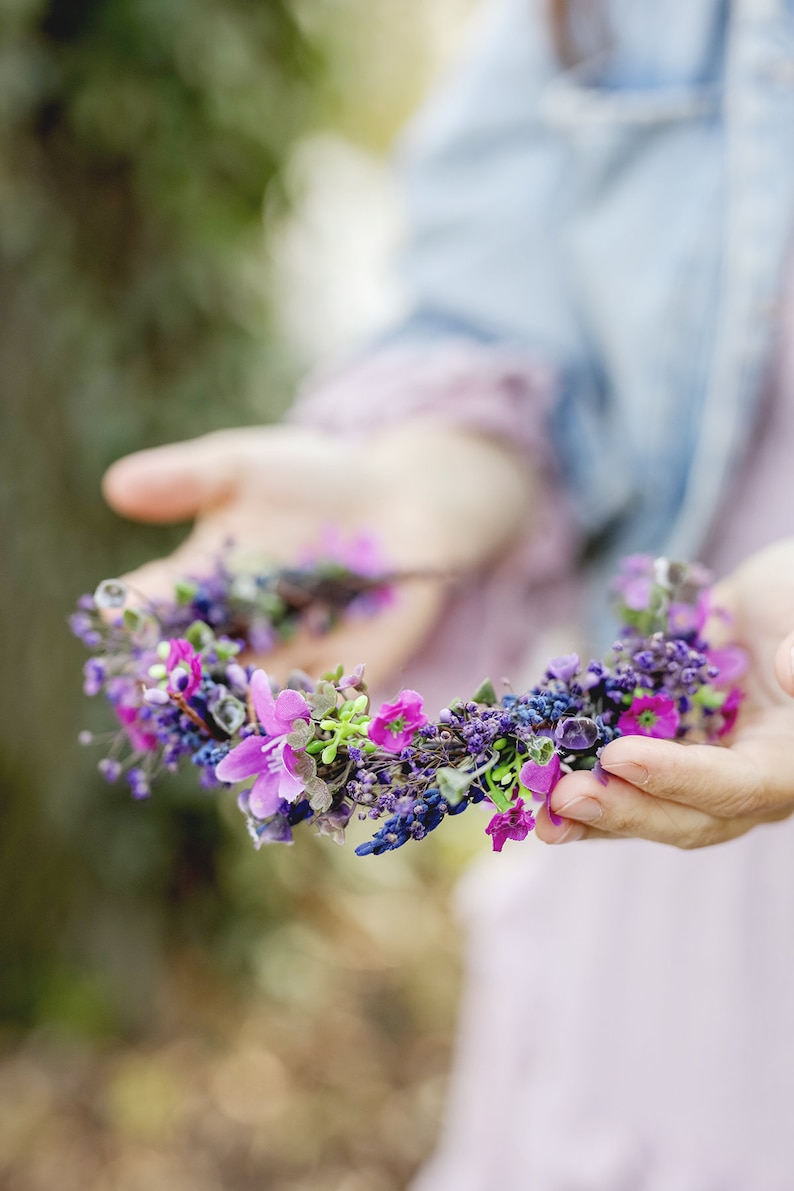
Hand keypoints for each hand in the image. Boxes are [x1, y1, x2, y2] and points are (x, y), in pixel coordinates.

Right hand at [102, 422, 532, 687]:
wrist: (399, 498)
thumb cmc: (313, 476)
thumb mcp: (245, 467)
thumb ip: (186, 479)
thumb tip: (115, 486)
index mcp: (197, 583)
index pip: (152, 604)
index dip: (134, 613)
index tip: (121, 616)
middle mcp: (232, 631)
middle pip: (192, 663)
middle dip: (177, 679)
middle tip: (163, 688)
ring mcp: (283, 659)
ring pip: (246, 693)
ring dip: (232, 710)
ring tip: (221, 716)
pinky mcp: (337, 676)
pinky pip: (311, 703)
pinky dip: (300, 715)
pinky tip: (291, 723)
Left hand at [534, 538, 793, 847]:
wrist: (777, 594)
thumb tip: (788, 669)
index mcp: (786, 762)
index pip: (734, 785)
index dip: (677, 777)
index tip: (620, 756)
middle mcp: (742, 775)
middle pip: (684, 815)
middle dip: (621, 810)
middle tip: (562, 799)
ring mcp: (700, 765)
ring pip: (646, 804)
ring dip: (590, 810)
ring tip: (537, 810)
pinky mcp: (664, 745)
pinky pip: (621, 770)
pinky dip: (581, 772)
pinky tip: (535, 771)